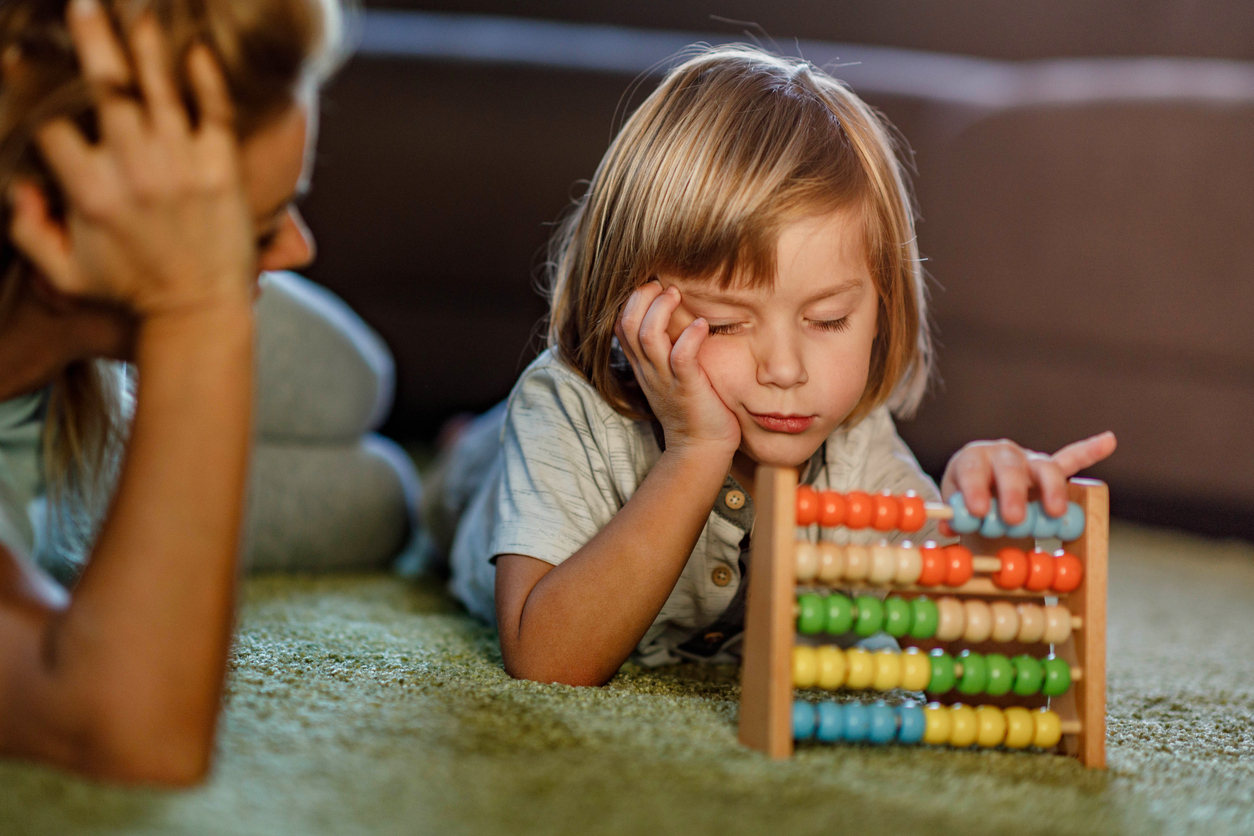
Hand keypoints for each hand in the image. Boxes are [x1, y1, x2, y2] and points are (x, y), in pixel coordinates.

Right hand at [8, 0, 253, 318]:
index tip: (19, 58)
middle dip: (90, 40)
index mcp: (91, 191)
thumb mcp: (64, 273)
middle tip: (81, 2)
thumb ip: (28, 229)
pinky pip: (214, 112)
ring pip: (159, 90)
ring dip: (145, 46)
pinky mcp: (222, 169)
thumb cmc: (131, 291)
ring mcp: (182, 166)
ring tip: (135, 10)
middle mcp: (135, 170)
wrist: (200, 310)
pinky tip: (197, 49)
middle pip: (106, 89)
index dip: (31, 88)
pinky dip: (206, 79)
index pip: (52, 123)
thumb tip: (18, 185)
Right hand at [614, 282, 740, 454]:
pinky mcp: (687, 387)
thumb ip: (669, 349)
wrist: (702, 447)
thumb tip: (681, 317)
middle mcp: (648, 369)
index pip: (620, 325)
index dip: (631, 300)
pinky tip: (701, 326)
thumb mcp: (672, 374)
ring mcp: (665, 378)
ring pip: (647, 336)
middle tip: (662, 284)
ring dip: (660, 310)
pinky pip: (680, 356)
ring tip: (676, 294)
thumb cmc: (694, 407)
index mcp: (642, 365)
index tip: (652, 286)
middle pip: (626, 324)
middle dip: (641, 297)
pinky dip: (689, 336)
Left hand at [940, 431, 1116, 531]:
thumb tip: (948, 528)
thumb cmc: (964, 500)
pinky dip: (1090, 450)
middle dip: (1013, 494)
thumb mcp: (954, 508)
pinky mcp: (1049, 469)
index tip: (975, 512)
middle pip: (1010, 468)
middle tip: (1014, 520)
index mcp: (972, 460)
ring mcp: (1029, 460)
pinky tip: (1109, 440)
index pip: (972, 470)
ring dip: (1051, 490)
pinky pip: (1071, 459)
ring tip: (1055, 512)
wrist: (979, 490)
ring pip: (1044, 467)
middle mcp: (1002, 454)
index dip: (974, 489)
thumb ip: (953, 517)